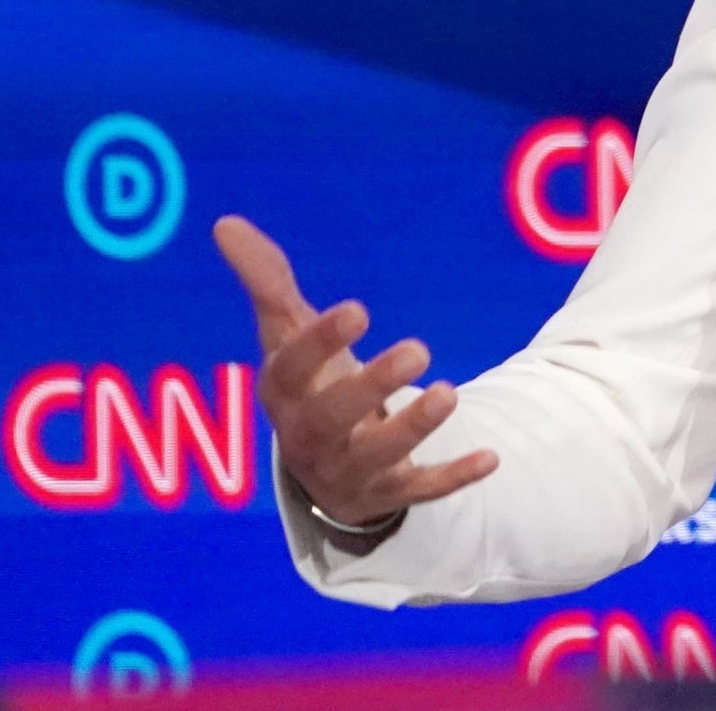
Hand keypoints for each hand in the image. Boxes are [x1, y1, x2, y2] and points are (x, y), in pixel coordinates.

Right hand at [213, 216, 495, 544]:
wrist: (322, 470)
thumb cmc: (308, 383)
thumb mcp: (287, 335)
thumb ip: (266, 280)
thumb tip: (225, 222)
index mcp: (285, 391)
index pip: (293, 366)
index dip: (321, 341)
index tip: (358, 309)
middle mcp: (310, 435)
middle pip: (333, 415)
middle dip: (372, 385)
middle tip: (420, 350)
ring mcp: (348, 469)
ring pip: (379, 455)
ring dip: (414, 426)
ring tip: (450, 393)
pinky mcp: (387, 493)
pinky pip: (420, 490)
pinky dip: (453, 476)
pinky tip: (491, 457)